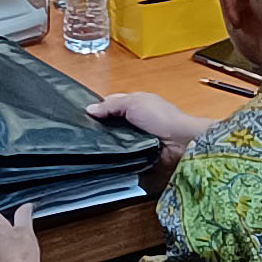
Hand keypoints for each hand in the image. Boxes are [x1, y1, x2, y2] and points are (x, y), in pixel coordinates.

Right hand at [87, 90, 213, 151]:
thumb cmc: (160, 117)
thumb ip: (112, 105)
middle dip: (99, 129)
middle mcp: (135, 121)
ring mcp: (136, 139)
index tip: (82, 118)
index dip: (98, 110)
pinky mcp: (138, 155)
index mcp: (135, 104)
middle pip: (111, 124)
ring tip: (89, 149)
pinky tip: (104, 158)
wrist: (179, 142)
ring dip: (106, 144)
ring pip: (115, 140)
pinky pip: (121, 155)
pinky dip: (114, 156)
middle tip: (82, 136)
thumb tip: (89, 109)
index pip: (111, 105)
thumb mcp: (133, 103)